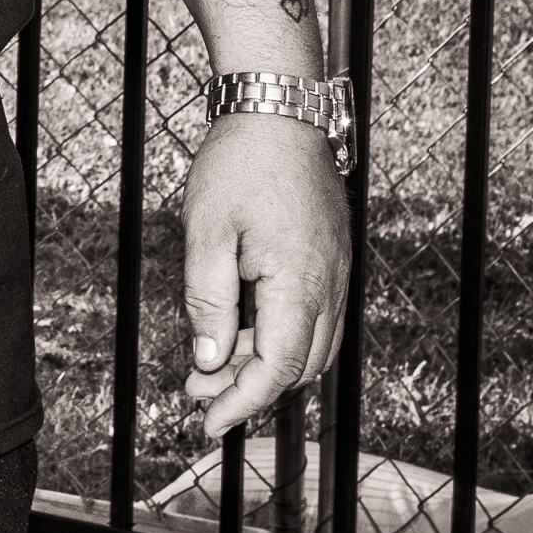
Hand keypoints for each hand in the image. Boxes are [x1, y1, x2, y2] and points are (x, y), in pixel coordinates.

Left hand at [181, 114, 350, 441]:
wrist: (280, 108)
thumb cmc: (241, 162)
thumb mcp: (206, 231)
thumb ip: (208, 301)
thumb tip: (211, 359)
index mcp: (300, 284)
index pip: (277, 369)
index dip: (242, 403)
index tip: (209, 423)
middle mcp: (329, 284)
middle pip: (300, 367)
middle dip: (249, 388)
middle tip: (197, 390)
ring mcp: (336, 270)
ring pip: (311, 346)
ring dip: (265, 362)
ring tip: (211, 360)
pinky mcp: (331, 256)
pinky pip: (315, 316)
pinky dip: (281, 334)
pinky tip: (241, 325)